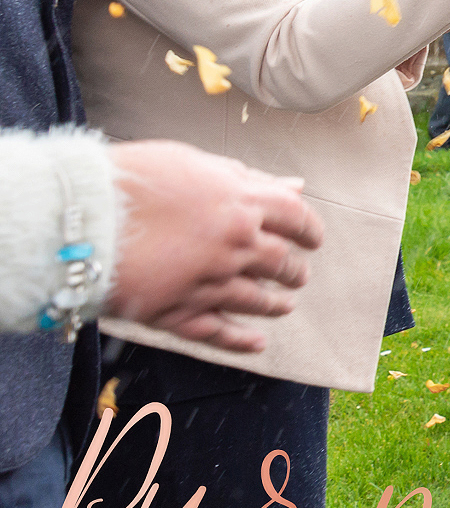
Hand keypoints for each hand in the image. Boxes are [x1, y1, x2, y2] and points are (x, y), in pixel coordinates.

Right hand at [105, 142, 322, 352]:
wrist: (77, 217)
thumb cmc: (131, 180)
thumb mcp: (193, 162)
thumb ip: (247, 177)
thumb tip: (295, 185)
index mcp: (242, 203)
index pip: (296, 218)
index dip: (309, 230)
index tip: (313, 238)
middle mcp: (234, 245)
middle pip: (281, 262)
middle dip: (293, 269)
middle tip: (297, 273)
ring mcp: (208, 282)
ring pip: (256, 300)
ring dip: (275, 304)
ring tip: (284, 305)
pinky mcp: (177, 312)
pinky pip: (218, 332)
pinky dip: (241, 341)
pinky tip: (257, 345)